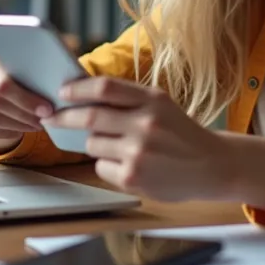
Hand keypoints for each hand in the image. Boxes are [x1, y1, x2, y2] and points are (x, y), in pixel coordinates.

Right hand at [0, 55, 54, 152]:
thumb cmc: (16, 83)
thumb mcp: (24, 76)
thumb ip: (34, 78)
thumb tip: (57, 90)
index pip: (3, 83)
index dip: (26, 99)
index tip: (47, 109)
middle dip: (23, 114)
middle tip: (42, 121)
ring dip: (16, 125)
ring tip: (34, 125)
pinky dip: (4, 133)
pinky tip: (18, 130)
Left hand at [41, 77, 232, 201]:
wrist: (212, 166)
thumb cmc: (181, 133)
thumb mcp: (162, 105)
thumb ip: (128, 99)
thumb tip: (80, 97)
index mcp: (153, 100)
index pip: (105, 88)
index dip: (77, 88)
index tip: (61, 91)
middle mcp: (146, 124)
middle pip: (90, 116)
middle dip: (65, 117)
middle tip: (52, 117)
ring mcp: (138, 152)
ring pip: (92, 143)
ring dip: (95, 143)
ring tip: (119, 146)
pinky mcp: (132, 177)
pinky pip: (100, 166)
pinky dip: (107, 165)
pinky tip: (129, 165)